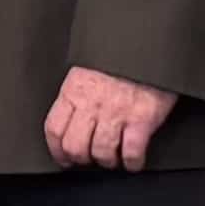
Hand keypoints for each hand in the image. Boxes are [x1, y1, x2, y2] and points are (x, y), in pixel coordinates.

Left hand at [43, 67, 178, 172]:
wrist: (150, 43)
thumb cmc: (120, 56)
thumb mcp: (88, 69)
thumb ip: (78, 92)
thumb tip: (72, 116)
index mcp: (74, 90)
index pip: (54, 128)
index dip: (57, 150)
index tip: (63, 158)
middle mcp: (92, 104)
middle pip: (76, 146)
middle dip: (82, 159)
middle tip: (90, 160)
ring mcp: (117, 112)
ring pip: (102, 153)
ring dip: (107, 161)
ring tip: (113, 159)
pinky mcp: (143, 118)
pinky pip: (132, 152)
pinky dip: (132, 162)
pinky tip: (133, 161)